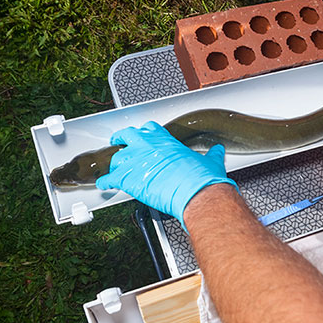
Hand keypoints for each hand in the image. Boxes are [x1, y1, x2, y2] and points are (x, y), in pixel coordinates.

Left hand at [96, 121, 237, 229]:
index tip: (143, 136)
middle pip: (126, 135)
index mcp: (166, 141)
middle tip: (119, 142)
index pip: (149, 128)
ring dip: (114, 164)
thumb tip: (217, 151)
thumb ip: (212, 154)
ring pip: (116, 157)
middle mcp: (148, 146)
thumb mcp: (211, 161)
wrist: (197, 193)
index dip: (144, 133)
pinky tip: (104, 185)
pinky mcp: (128, 179)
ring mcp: (136, 161)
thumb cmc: (202, 179)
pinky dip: (105, 182)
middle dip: (121, 139)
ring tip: (113, 169)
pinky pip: (109, 179)